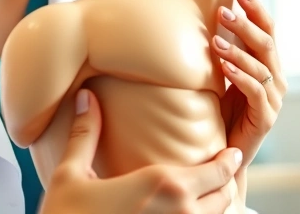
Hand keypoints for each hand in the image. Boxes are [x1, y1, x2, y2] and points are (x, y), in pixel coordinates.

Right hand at [39, 89, 242, 213]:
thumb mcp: (70, 174)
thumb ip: (85, 134)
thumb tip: (85, 97)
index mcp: (161, 185)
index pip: (218, 171)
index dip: (228, 161)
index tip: (230, 153)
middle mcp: (179, 213)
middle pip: (224, 196)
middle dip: (224, 182)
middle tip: (220, 170)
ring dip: (214, 205)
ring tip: (206, 193)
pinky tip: (184, 213)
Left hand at [212, 0, 286, 170]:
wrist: (222, 154)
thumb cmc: (218, 111)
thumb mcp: (219, 75)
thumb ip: (220, 50)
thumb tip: (202, 14)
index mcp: (266, 65)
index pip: (267, 30)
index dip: (256, 9)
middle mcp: (275, 79)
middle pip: (266, 44)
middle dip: (245, 24)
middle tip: (222, 11)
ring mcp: (272, 100)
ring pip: (261, 66)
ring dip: (238, 51)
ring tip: (215, 41)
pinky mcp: (265, 118)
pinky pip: (256, 92)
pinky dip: (241, 77)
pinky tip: (225, 68)